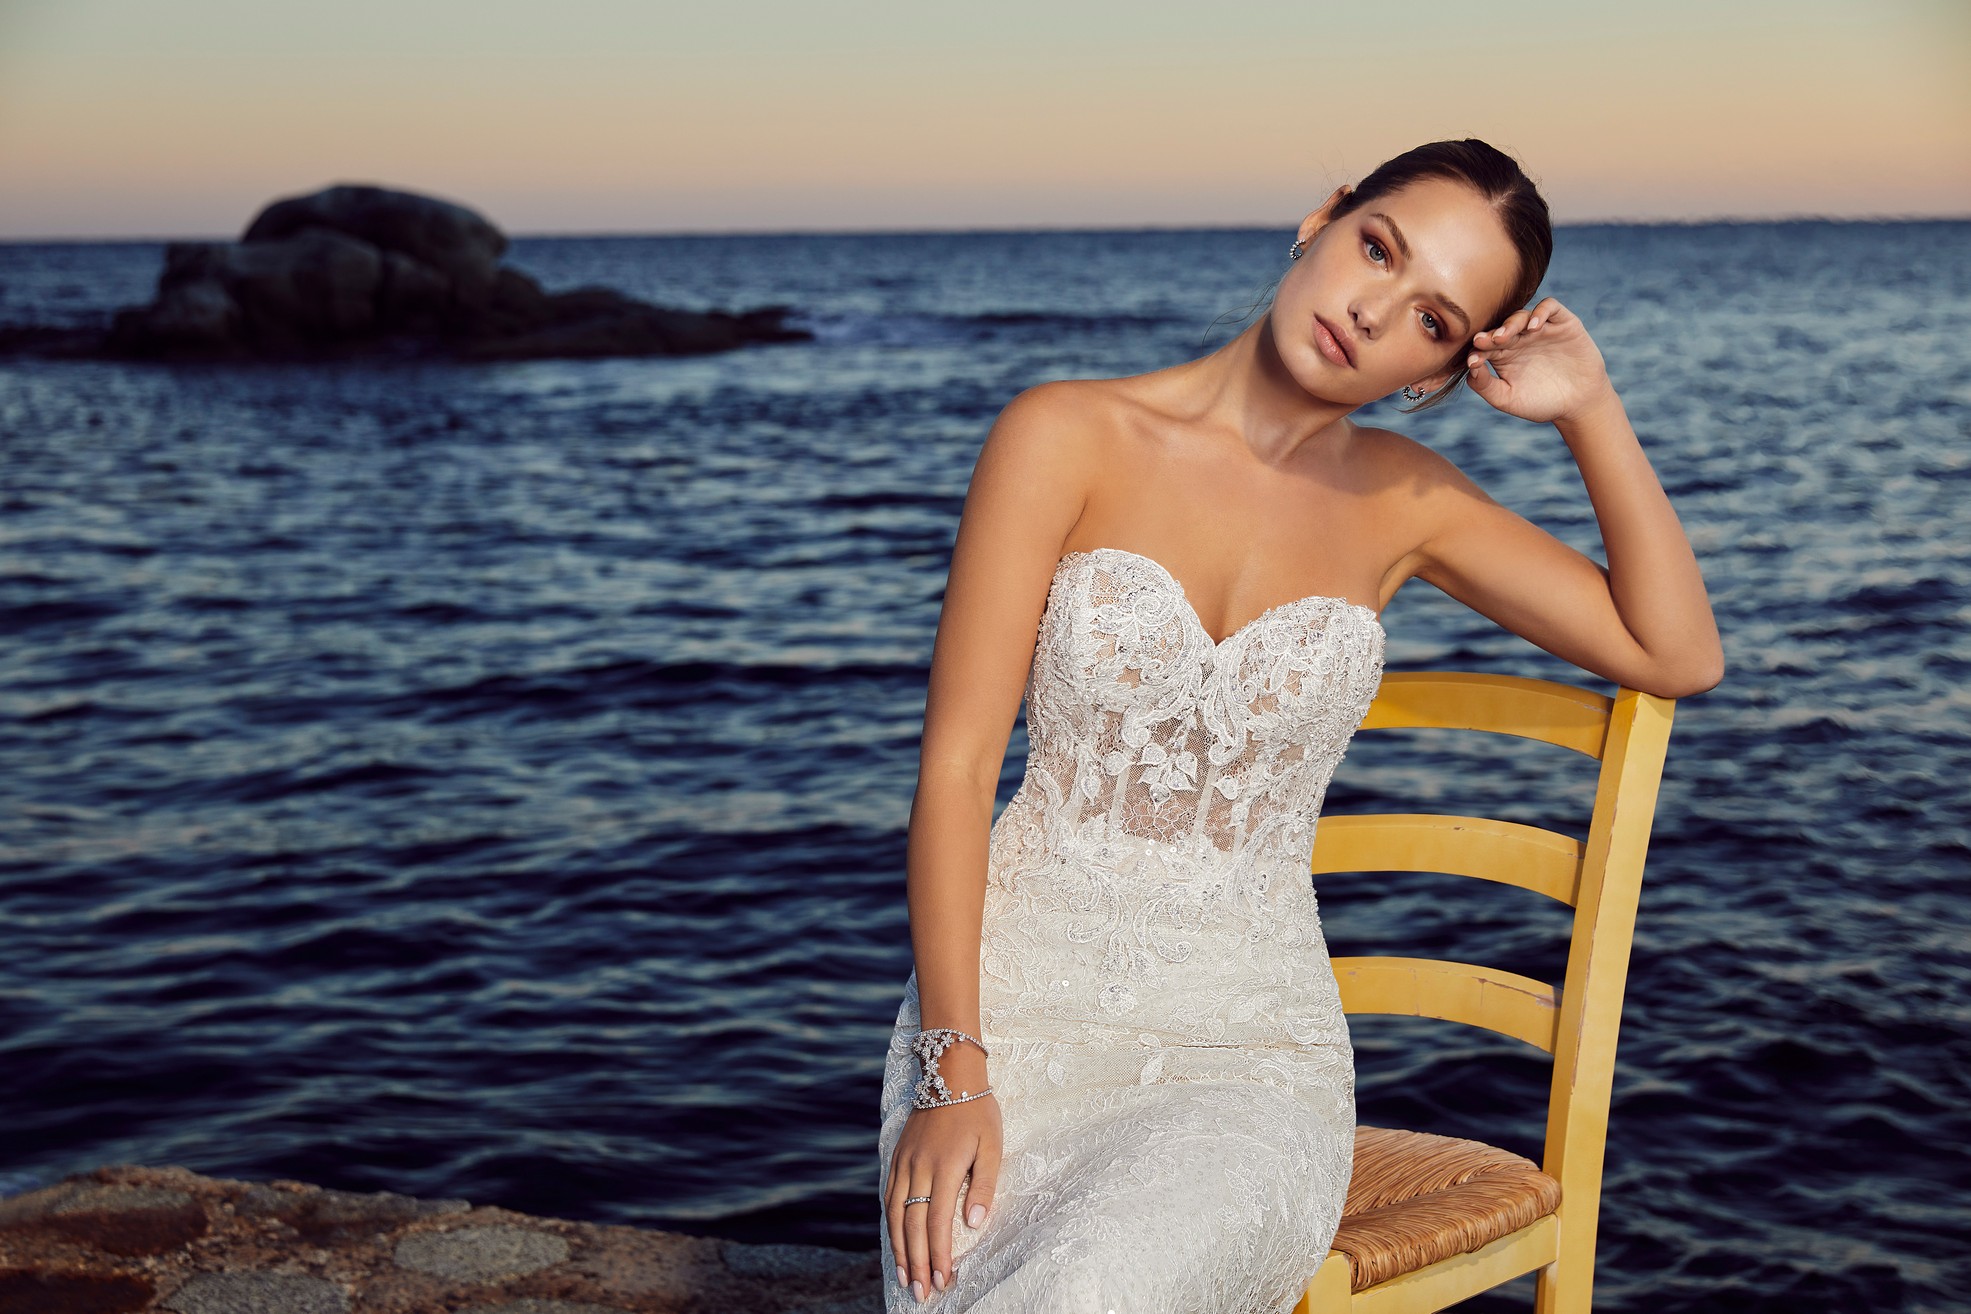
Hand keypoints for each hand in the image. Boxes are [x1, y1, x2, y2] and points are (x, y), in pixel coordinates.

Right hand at [886, 1095, 1002, 1302]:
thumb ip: (984, 1186)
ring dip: (900, 1249)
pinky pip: (889, 1196)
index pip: (938, 1222)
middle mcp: (918, 1167)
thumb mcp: (992, 1146)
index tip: (945, 1281)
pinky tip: (895, 1242)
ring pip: (895, 1214)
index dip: (940, 1255)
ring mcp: (904, 1162)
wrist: (949, 1074)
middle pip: (912, 1225)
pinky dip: (889, 1223)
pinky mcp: (897, 1157)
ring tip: (906, 1278)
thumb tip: (974, 1224)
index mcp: (944, 1167)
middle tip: (922, 1293)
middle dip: (918, 1263)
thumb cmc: (978, 1112)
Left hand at [1463, 297, 1615, 425]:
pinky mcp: (1562, 323)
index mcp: (1502, 355)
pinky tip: (1533, 327)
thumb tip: (1469, 368)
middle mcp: (1518, 339)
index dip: (1476, 350)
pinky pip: (1549, 307)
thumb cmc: (1540, 403)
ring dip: (1510, 324)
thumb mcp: (1508, 399)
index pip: (1484, 346)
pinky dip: (1540, 312)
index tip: (1472, 361)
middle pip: (1500, 328)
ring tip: (1504, 337)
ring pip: (1520, 315)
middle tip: (1483, 342)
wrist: (1578, 404)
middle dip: (1490, 334)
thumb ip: (1486, 386)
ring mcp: (1540, 329)